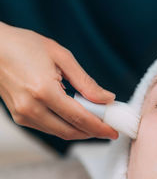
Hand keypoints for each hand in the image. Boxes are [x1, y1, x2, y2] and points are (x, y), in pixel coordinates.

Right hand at [0, 22, 118, 139]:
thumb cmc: (24, 46)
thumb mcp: (62, 57)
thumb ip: (86, 82)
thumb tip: (106, 99)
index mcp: (43, 91)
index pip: (79, 117)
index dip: (100, 127)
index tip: (114, 131)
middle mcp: (31, 108)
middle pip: (71, 131)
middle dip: (93, 132)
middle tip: (109, 127)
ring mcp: (23, 115)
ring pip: (60, 133)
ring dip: (81, 130)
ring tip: (97, 121)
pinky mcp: (19, 117)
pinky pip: (49, 128)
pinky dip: (66, 126)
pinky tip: (77, 117)